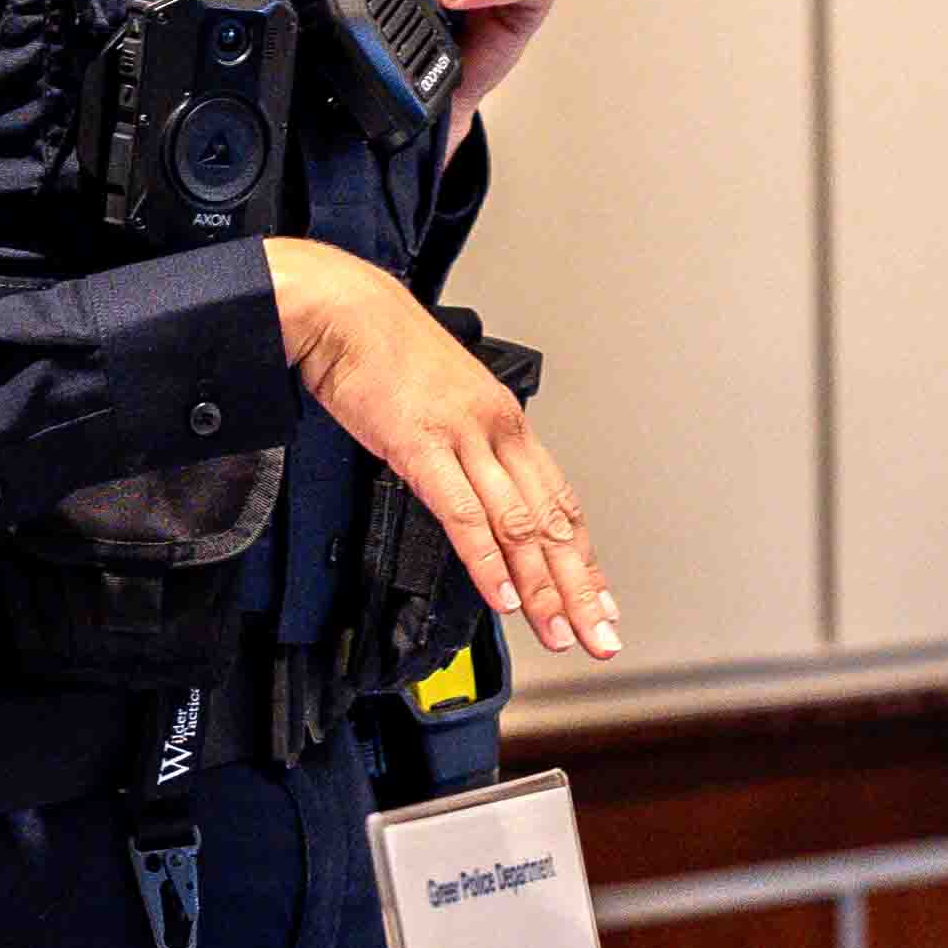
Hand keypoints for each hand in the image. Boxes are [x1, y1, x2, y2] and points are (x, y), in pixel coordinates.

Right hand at [268, 239, 619, 659]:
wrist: (345, 310)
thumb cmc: (386, 354)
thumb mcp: (444, 402)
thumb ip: (467, 450)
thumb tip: (478, 497)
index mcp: (506, 422)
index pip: (561, 502)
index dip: (585, 558)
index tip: (603, 601)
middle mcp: (498, 431)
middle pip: (552, 523)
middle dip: (581, 588)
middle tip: (601, 636)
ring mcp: (464, 438)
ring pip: (518, 525)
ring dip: (543, 587)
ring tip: (560, 630)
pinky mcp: (422, 446)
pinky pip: (463, 514)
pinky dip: (488, 562)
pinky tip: (503, 597)